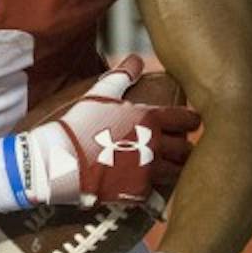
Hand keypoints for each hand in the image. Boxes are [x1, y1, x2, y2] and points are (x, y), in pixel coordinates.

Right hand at [21, 55, 198, 207]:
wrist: (60, 159)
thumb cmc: (79, 124)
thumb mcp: (100, 95)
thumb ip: (122, 76)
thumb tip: (136, 59)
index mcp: (149, 119)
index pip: (186, 119)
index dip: (191, 121)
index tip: (191, 122)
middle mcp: (154, 145)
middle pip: (187, 149)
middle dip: (185, 148)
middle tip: (181, 148)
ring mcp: (147, 171)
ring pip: (178, 173)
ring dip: (176, 169)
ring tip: (171, 168)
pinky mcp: (137, 192)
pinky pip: (158, 193)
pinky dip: (158, 191)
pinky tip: (154, 188)